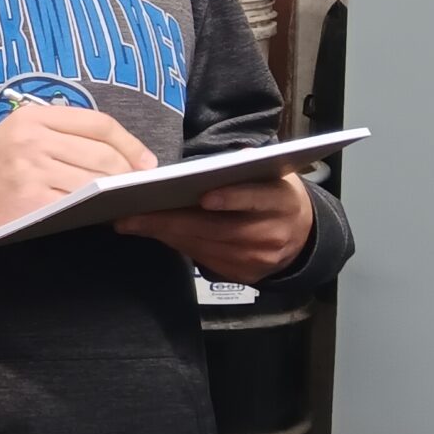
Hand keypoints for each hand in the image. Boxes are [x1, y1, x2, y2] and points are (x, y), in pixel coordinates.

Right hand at [0, 106, 157, 240]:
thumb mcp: (19, 134)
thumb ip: (62, 134)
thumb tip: (121, 152)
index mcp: (33, 117)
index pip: (99, 123)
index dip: (130, 143)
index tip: (145, 162)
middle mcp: (33, 140)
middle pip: (103, 154)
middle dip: (128, 174)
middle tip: (137, 187)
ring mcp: (32, 171)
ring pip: (96, 181)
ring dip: (115, 195)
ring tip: (120, 201)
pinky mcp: (32, 201)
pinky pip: (79, 205)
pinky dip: (96, 211)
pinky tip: (99, 214)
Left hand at [118, 174, 313, 281]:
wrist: (300, 235)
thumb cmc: (273, 194)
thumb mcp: (272, 174)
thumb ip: (250, 166)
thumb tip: (230, 158)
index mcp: (282, 202)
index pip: (257, 199)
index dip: (232, 198)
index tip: (203, 197)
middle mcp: (272, 234)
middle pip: (219, 229)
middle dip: (172, 220)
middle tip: (133, 212)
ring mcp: (258, 260)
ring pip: (205, 246)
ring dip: (165, 233)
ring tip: (132, 221)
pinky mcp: (244, 275)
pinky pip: (204, 259)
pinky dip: (177, 244)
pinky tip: (154, 233)